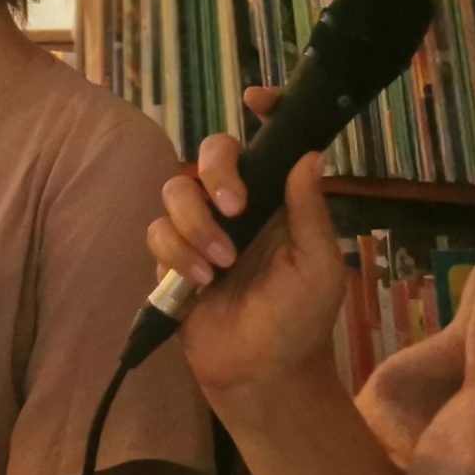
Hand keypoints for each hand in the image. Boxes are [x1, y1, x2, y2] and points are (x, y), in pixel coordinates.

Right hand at [145, 85, 345, 400]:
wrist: (260, 374)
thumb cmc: (299, 321)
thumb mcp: (318, 267)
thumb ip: (309, 211)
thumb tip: (310, 155)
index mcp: (277, 200)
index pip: (267, 143)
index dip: (264, 112)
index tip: (256, 100)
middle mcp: (236, 205)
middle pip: (210, 153)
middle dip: (216, 173)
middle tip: (234, 208)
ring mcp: (200, 229)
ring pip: (175, 190)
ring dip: (195, 225)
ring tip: (220, 266)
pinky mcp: (170, 256)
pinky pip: (157, 231)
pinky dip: (176, 253)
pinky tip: (200, 283)